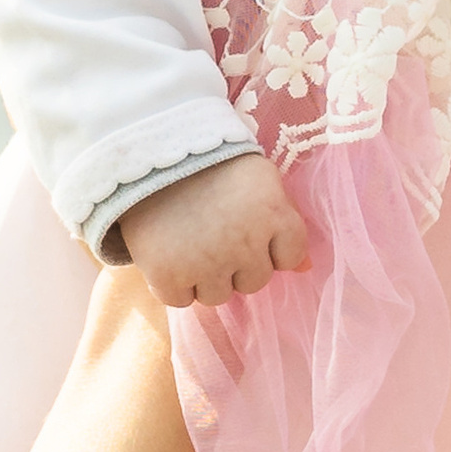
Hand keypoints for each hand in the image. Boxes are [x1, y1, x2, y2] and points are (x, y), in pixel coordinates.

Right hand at [119, 153, 308, 306]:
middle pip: (254, 281)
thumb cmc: (208, 164)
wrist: (145, 151)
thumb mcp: (257, 180)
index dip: (270, 247)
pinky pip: (181, 300)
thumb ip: (283, 221)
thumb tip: (305, 269)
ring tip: (188, 242)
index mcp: (273, 214)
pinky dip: (173, 285)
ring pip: (218, 296)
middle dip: (237, 263)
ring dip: (205, 277)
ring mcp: (206, 262)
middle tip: (212, 232)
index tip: (249, 229)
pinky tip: (167, 255)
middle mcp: (245, 243)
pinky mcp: (168, 274)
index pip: (290, 258)